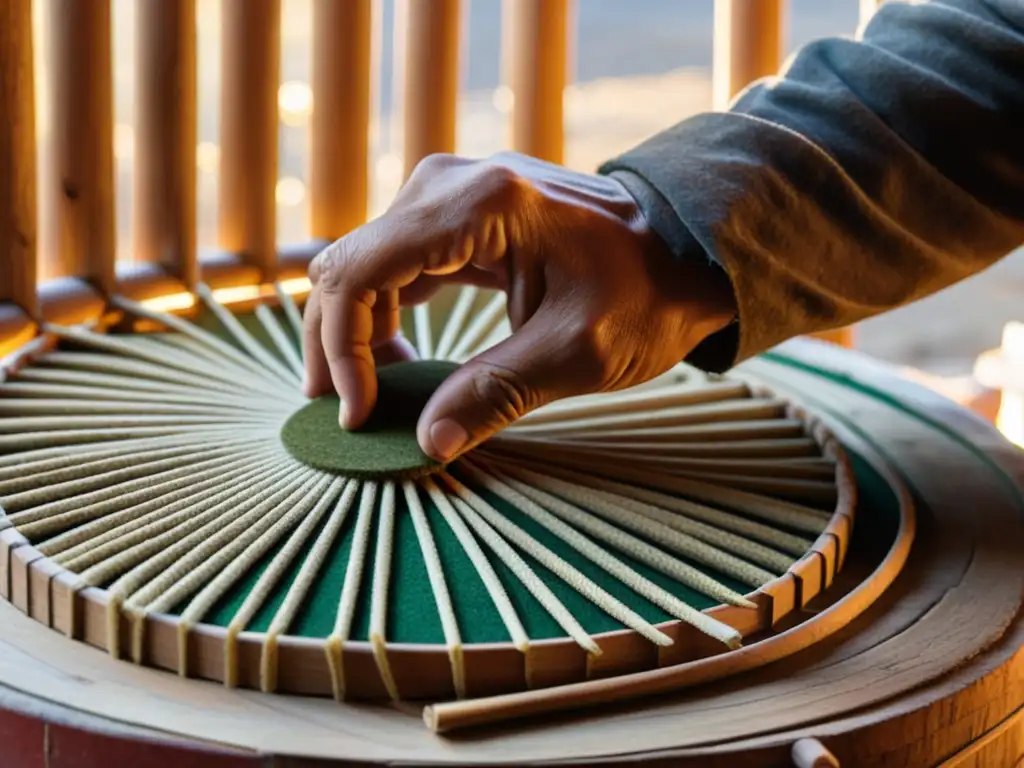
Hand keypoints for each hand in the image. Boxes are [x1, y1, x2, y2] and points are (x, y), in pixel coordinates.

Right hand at [303, 151, 735, 462]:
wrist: (682, 251)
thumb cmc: (643, 295)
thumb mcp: (576, 353)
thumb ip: (495, 395)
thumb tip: (427, 443)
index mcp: (479, 207)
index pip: (361, 271)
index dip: (343, 348)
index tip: (360, 412)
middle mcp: (450, 185)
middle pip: (348, 264)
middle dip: (334, 343)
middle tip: (346, 414)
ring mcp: (450, 194)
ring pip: (362, 263)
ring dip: (352, 331)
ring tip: (368, 396)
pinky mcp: (457, 214)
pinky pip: (394, 262)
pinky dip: (381, 313)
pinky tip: (393, 359)